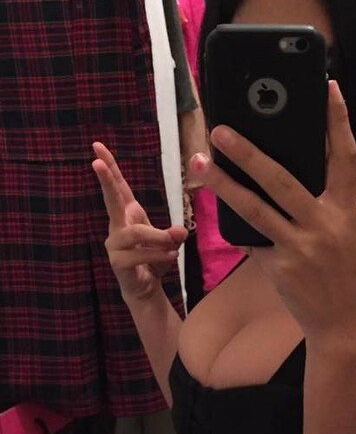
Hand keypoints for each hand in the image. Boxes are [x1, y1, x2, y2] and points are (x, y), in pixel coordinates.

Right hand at [91, 143, 186, 302]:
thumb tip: (180, 231)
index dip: (109, 167)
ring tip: (174, 244)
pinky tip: (171, 257)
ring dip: (158, 237)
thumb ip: (174, 234)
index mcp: (128, 215)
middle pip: (111, 200)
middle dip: (105, 181)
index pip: (118, 187)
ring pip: (135, 233)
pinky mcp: (117, 262)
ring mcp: (114, 245)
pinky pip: (139, 255)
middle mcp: (117, 226)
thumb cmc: (154, 260)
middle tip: (96, 162)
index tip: (97, 145)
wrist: (146, 288)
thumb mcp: (169, 242)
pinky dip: (159, 255)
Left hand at [188, 81, 355, 338]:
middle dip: (249, 152)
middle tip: (220, 129)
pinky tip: (215, 208)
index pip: (346, 157)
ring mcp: (302, 247)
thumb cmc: (341, 270)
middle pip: (283, 179)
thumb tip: (283, 167)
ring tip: (199, 164)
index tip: (327, 87)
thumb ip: (324, 201)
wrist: (344, 322)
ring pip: (255, 209)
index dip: (338, 121)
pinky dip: (234, 225)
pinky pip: (250, 239)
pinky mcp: (280, 267)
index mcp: (347, 210)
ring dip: (224, 184)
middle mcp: (326, 225)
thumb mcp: (344, 230)